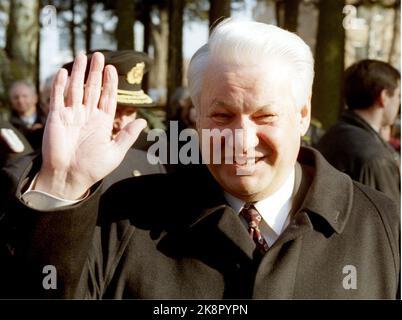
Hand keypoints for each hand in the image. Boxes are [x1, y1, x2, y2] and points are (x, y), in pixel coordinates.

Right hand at [34, 52, 145, 198]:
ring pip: (76, 89)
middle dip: (96, 72)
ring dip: (79, 73)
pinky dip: (59, 84)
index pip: (107, 97)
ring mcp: (72, 115)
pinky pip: (57, 97)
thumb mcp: (116, 152)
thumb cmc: (93, 168)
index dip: (110, 83)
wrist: (70, 177)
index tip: (112, 69)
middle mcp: (87, 115)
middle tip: (99, 55)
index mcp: (102, 122)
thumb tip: (143, 121)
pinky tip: (64, 72)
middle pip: (92, 89)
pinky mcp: (57, 117)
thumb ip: (128, 135)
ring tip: (83, 56)